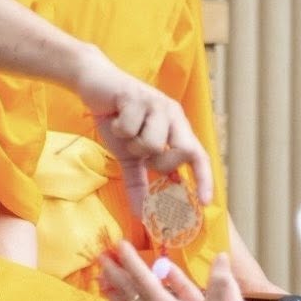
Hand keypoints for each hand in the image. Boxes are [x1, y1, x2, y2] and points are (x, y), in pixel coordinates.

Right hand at [72, 48, 214, 208]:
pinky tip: (115, 116)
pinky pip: (130, 129)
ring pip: (153, 143)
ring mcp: (158, 103)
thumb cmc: (118, 119)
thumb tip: (142, 215)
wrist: (95, 85)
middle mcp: (173, 114)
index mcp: (178, 128)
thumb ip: (138, 184)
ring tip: (125, 130)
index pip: (198, 156)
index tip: (204, 201)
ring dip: (132, 144)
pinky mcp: (138, 96)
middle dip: (159, 162)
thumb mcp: (128, 156)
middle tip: (140, 154)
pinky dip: (118, 128)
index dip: (204, 178)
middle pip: (182, 151)